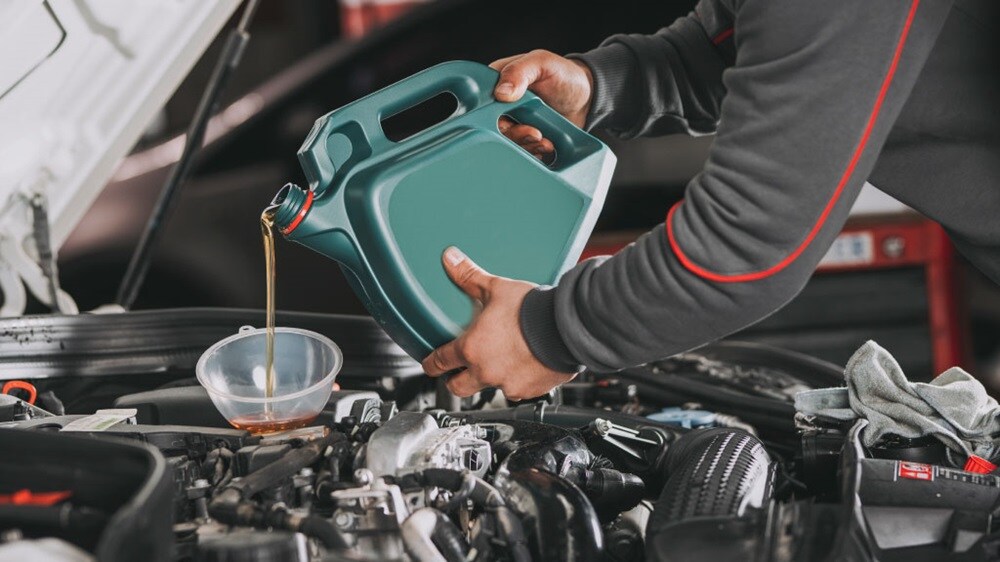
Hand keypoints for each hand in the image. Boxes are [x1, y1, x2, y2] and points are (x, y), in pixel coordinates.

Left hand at [422, 247, 577, 401]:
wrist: (566, 327)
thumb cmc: (532, 310)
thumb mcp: (496, 288)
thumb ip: (470, 277)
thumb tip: (450, 259)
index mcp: (471, 348)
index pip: (440, 361)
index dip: (431, 363)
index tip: (430, 364)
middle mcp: (486, 371)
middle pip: (458, 387)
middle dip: (455, 380)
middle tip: (458, 372)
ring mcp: (508, 384)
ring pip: (490, 388)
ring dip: (491, 378)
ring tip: (501, 362)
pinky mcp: (529, 390)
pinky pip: (517, 390)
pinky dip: (518, 380)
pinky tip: (525, 365)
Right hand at [490, 50, 593, 160]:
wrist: (586, 98)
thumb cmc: (564, 75)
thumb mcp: (542, 64)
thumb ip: (520, 72)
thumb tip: (501, 93)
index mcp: (497, 81)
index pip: (481, 101)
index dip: (489, 114)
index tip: (509, 120)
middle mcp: (500, 103)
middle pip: (493, 125)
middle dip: (513, 134)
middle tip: (534, 133)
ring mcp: (513, 121)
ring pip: (506, 141)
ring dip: (525, 144)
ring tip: (543, 140)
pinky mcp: (524, 136)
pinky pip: (520, 149)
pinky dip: (532, 151)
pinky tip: (546, 145)